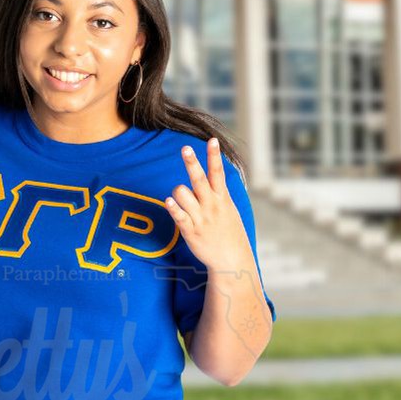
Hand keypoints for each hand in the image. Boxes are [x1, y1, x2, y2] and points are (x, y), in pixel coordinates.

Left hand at [165, 138, 254, 273]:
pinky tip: (168, 201)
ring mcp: (201, 218)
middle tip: (185, 148)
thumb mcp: (229, 209)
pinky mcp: (190, 231)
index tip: (212, 140)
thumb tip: (215, 172)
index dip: (214, 156)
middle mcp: (211, 205)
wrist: (232, 259)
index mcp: (222, 198)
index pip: (218, 172)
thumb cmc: (228, 231)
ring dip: (178, 191)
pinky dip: (173, 208)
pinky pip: (179, 216)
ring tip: (179, 197)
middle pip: (199, 179)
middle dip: (192, 163)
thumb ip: (218, 191)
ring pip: (183, 194)